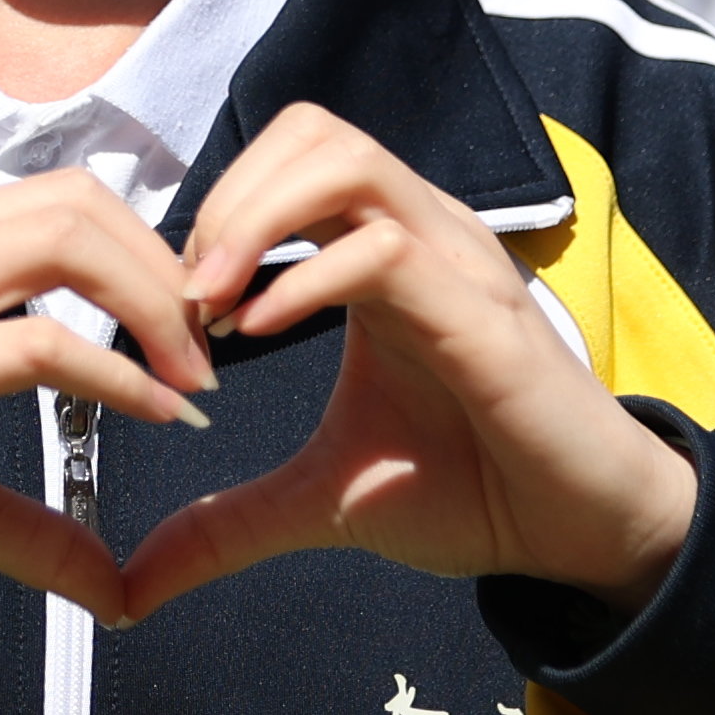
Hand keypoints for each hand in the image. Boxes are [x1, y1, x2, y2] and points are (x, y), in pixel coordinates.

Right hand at [0, 173, 206, 675]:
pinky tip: (157, 417)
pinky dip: (116, 373)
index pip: (57, 203)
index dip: (144, 255)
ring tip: (193, 378)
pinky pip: (35, 344)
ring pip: (66, 237)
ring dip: (154, 301)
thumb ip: (32, 528)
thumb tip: (118, 589)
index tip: (188, 338)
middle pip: (79, 198)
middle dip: (170, 267)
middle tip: (211, 353)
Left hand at [115, 105, 698, 627]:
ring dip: (255, 219)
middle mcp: (423, 236)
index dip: (213, 214)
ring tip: (210, 305)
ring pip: (347, 162)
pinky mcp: (483, 316)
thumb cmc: (473, 488)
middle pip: (310, 132)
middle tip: (183, 295)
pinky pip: (384, 251)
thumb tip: (136, 583)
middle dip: (225, 199)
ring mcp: (457, 265)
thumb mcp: (323, 500)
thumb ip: (230, 524)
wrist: (578, 533)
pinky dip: (305, 279)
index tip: (172, 308)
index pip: (288, 160)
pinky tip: (259, 335)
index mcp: (384, 254)